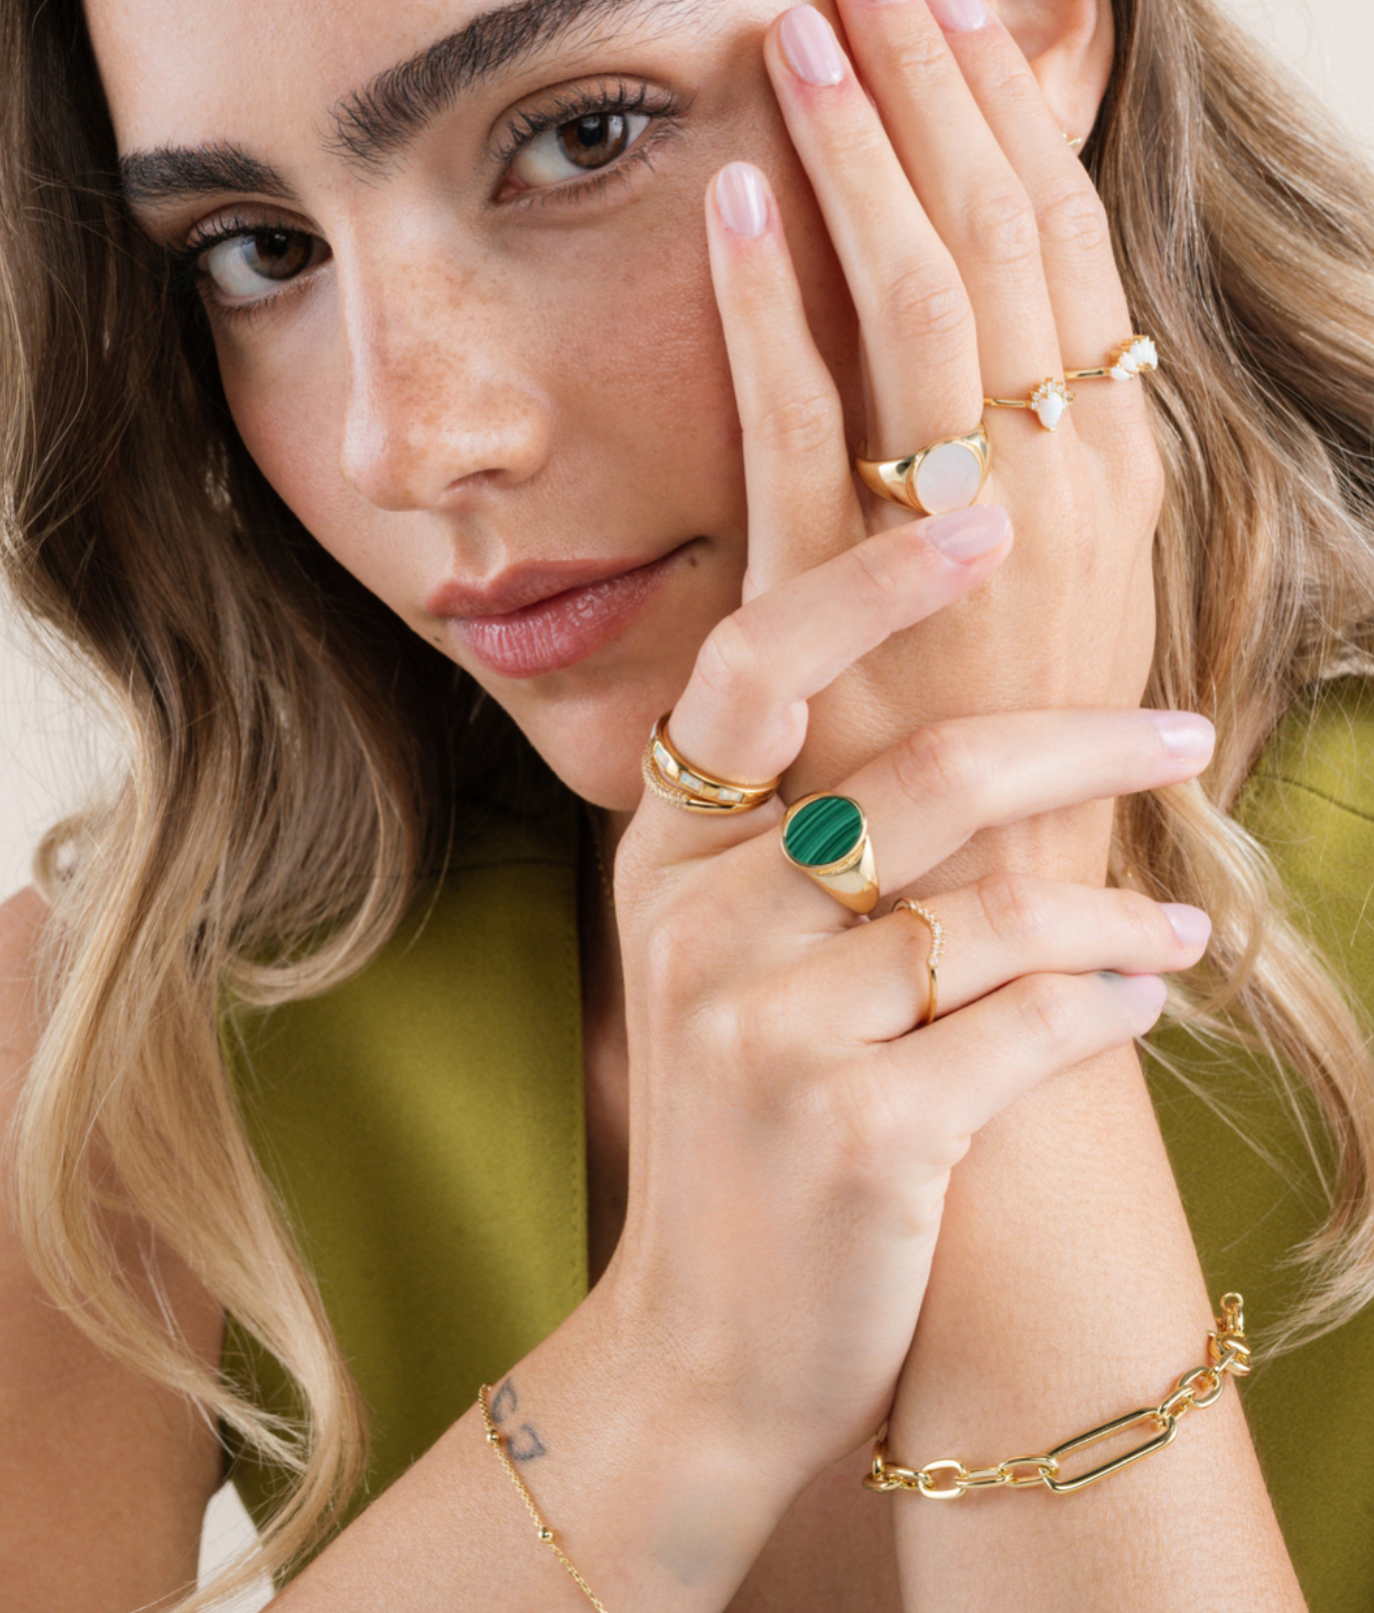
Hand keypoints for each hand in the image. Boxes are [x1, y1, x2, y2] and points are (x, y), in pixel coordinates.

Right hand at [598, 518, 1212, 1542]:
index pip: (756, 665)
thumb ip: (790, 834)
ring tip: (1179, 931)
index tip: (987, 519)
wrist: (702, 1344)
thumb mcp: (720, 960)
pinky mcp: (852, 1132)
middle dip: (1084, 745)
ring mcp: (766, 1030)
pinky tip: (1135, 1009)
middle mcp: (696, 922)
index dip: (871, 580)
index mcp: (666, 855)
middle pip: (929, 773)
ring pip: (998, 911)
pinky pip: (1027, 1029)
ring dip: (1120, 913)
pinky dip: (1104, 1011)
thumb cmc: (742, 1124)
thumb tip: (949, 709)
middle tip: (1183, 732)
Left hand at [705, 0, 1161, 887]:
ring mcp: (974, 529)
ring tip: (814, 16)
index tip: (960, 0)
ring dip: (872, 145)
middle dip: (945, 82)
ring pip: (932, 292)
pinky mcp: (868, 596)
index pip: (1068, 239)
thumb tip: (992, 333)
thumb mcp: (1065, 578)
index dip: (1013, 110)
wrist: (1021, 921)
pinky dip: (777, 299)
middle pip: (1009, 231)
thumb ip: (1030, 450)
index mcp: (1115, 458)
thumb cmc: (1032, 749)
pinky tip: (735, 195)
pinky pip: (819, 417)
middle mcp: (1066, 472)